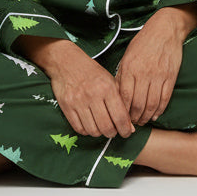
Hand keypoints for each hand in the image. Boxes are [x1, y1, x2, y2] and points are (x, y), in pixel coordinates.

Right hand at [15, 36, 133, 138]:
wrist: (66, 62)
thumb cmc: (92, 72)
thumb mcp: (110, 81)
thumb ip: (121, 102)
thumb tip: (130, 126)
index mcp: (107, 87)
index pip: (120, 116)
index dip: (125, 129)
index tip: (126, 133)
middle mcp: (93, 95)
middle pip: (106, 127)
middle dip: (112, 133)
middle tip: (113, 131)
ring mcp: (78, 102)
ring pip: (93, 130)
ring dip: (99, 133)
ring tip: (101, 127)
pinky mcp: (66, 107)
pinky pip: (79, 128)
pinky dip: (86, 131)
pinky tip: (90, 125)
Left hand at [116, 5, 196, 124]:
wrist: (166, 29)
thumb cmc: (144, 41)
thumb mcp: (127, 55)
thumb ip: (122, 75)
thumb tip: (117, 95)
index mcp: (130, 68)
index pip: (125, 97)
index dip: (123, 112)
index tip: (121, 118)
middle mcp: (144, 73)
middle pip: (138, 104)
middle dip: (134, 118)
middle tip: (132, 124)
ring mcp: (159, 75)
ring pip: (152, 104)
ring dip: (146, 117)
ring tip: (142, 121)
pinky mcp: (170, 76)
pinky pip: (165, 98)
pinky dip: (160, 110)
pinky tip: (154, 114)